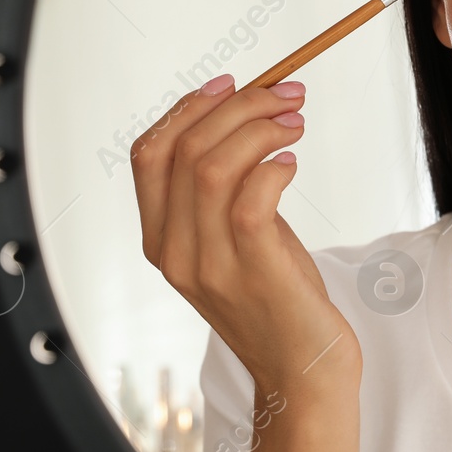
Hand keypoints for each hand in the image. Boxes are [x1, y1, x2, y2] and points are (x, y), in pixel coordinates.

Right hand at [130, 74, 361, 392]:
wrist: (302, 369)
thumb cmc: (277, 297)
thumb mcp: (235, 239)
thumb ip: (225, 189)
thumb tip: (246, 113)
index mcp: (160, 239)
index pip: (148, 153)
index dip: (187, 108)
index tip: (232, 83)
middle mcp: (174, 251)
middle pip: (183, 149)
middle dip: (238, 106)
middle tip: (286, 95)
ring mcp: (209, 264)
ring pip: (212, 166)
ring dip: (259, 128)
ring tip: (296, 122)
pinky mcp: (253, 271)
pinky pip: (250, 198)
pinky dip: (273, 167)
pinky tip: (292, 164)